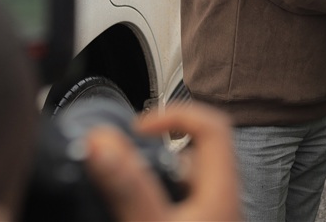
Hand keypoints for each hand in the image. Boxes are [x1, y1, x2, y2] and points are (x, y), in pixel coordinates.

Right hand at [85, 103, 239, 221]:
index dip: (175, 114)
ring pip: (189, 175)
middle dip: (161, 140)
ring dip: (158, 167)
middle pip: (199, 148)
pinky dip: (160, 191)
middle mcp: (223, 197)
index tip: (140, 127)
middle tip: (131, 144)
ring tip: (127, 172)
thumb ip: (130, 188)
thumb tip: (102, 143)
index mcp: (221, 188)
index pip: (212, 125)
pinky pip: (184, 197)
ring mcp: (214, 213)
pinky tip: (138, 203)